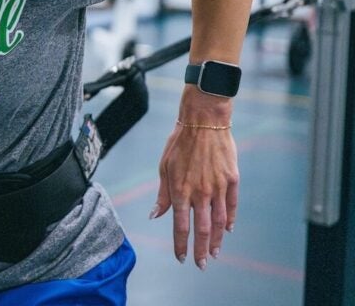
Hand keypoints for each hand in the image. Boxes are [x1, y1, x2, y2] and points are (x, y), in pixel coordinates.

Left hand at [150, 92, 237, 269]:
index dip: (181, 244)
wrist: (203, 122)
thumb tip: (155, 215)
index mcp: (180, 190)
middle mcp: (200, 192)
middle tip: (200, 264)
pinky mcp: (232, 180)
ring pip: (219, 222)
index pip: (180, 225)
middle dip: (200, 250)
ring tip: (214, 253)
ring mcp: (218, 187)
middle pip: (202, 229)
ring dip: (216, 240)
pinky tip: (227, 230)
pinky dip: (230, 220)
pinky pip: (232, 206)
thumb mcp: (164, 167)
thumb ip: (162, 194)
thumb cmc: (179, 143)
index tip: (181, 257)